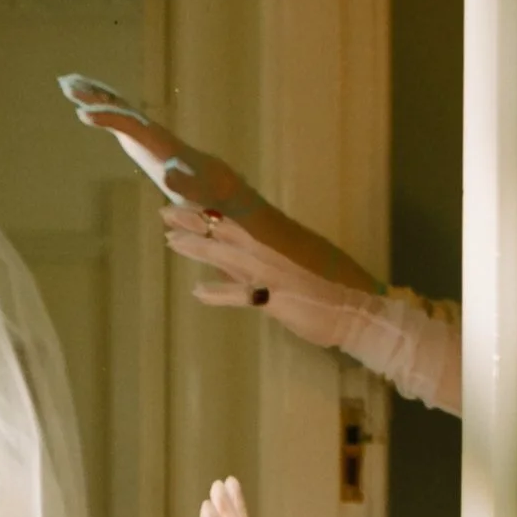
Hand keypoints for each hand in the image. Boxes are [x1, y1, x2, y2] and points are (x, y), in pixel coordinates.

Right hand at [59, 74, 247, 212]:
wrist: (217, 182)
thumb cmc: (205, 189)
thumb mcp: (195, 190)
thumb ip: (182, 181)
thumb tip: (169, 171)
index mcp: (158, 142)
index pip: (129, 125)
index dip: (107, 118)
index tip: (83, 113)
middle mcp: (150, 131)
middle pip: (120, 108)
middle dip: (95, 97)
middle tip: (68, 84)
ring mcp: (146, 133)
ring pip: (118, 108)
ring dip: (95, 95)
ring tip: (69, 83)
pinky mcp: (143, 138)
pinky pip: (119, 117)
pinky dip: (103, 107)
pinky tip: (88, 105)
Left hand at [162, 205, 372, 329]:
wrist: (352, 311)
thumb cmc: (321, 293)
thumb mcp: (283, 273)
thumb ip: (253, 268)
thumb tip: (225, 265)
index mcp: (271, 245)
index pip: (232, 222)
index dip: (204, 213)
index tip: (180, 205)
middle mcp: (268, 253)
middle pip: (224, 230)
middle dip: (192, 221)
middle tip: (164, 213)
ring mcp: (270, 274)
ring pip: (226, 254)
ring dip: (197, 246)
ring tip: (170, 241)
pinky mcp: (275, 298)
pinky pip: (241, 295)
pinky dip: (217, 293)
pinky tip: (197, 291)